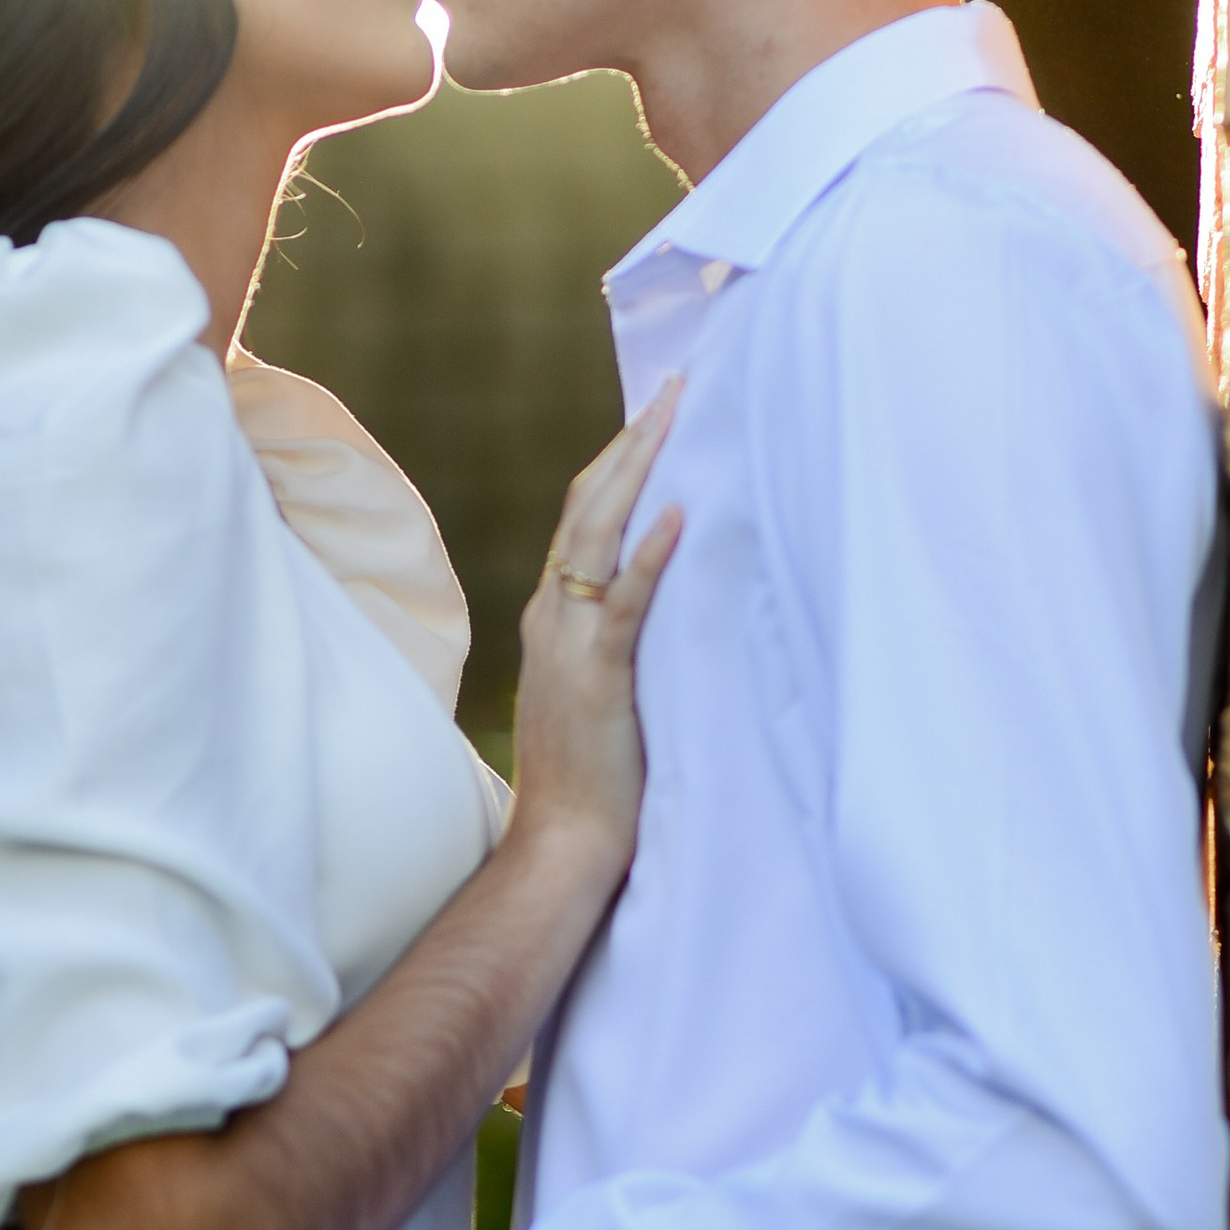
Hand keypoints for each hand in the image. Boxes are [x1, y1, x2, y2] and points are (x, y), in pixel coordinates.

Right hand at [509, 385, 681, 876]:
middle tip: (673, 389)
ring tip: (674, 417)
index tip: (655, 415)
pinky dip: (650, 555)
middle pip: (585, 507)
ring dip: (638, 471)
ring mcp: (569, 643)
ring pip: (597, 535)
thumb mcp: (604, 686)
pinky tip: (679, 515)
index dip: (617, 464)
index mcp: (552, 616)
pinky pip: (624, 603)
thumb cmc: (594, 776)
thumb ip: (621, 638)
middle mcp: (551, 616)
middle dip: (630, 443)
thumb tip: (670, 595)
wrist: (563, 840)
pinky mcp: (598, 676)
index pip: (581, 519)